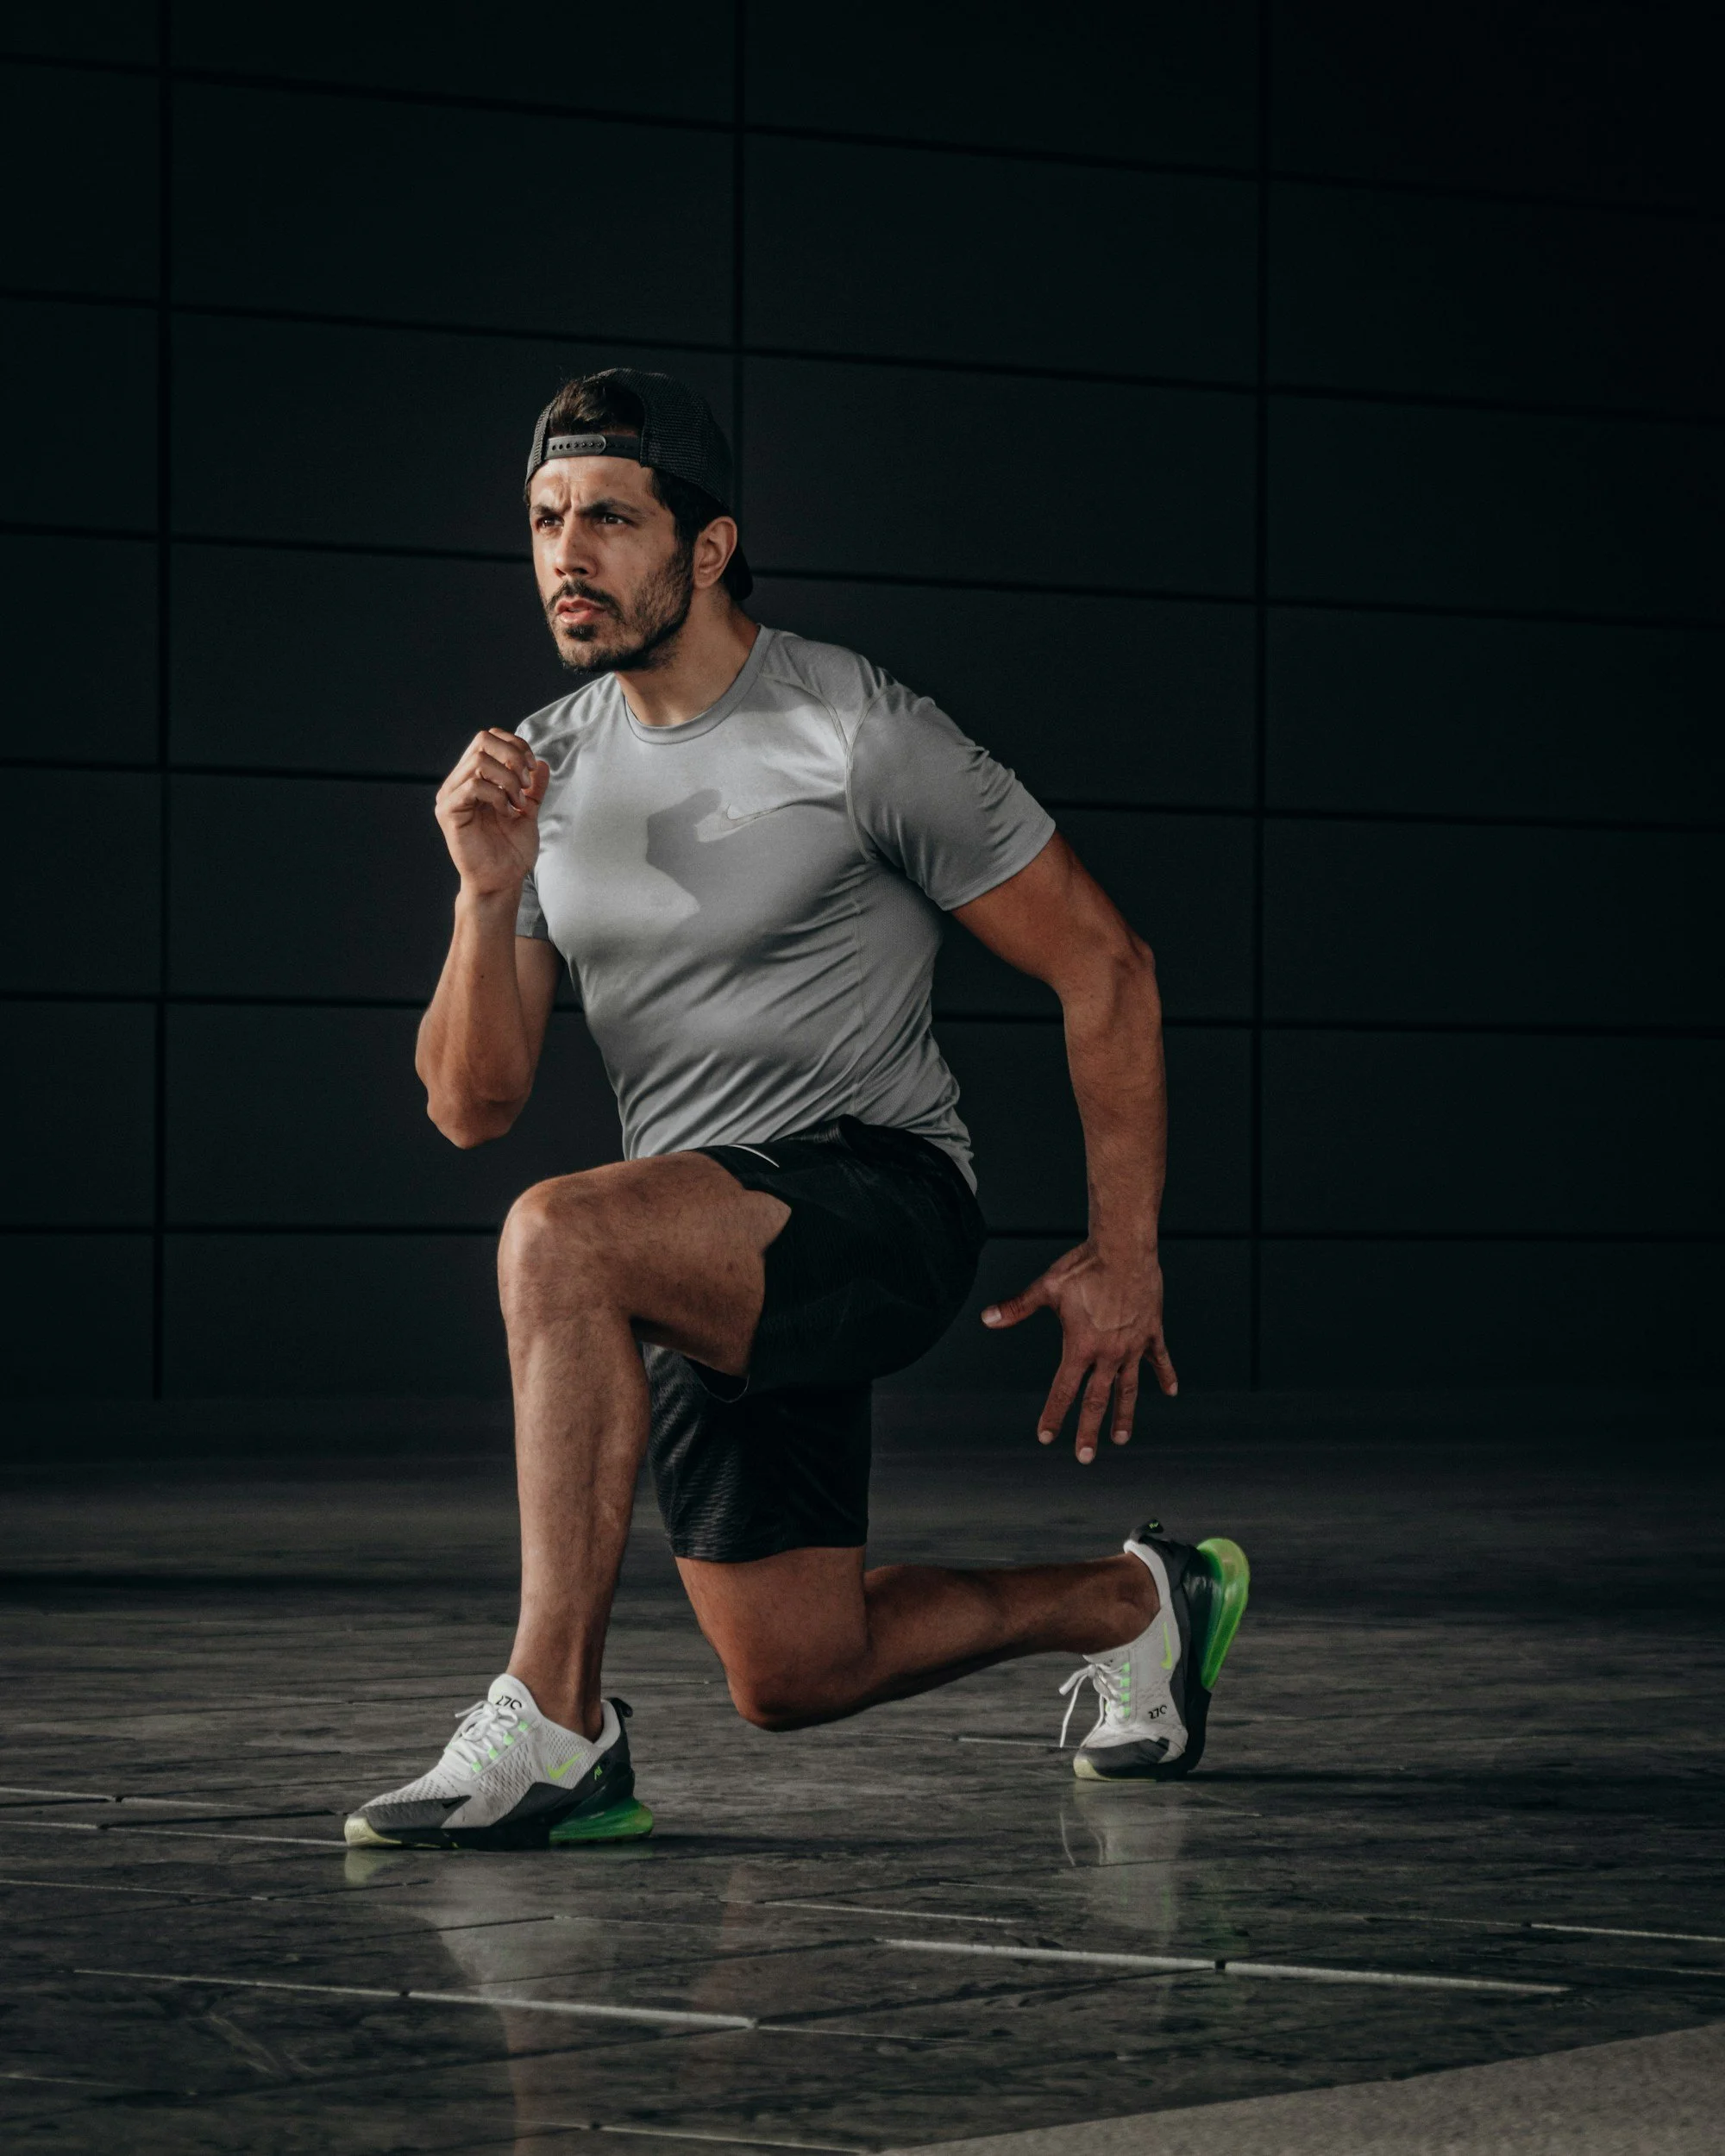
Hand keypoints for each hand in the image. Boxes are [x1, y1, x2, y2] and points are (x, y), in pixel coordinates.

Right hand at [434, 730, 549, 894]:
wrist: (503, 881)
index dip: (516, 745)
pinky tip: (506, 812)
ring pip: (479, 761)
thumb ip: (533, 787)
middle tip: (526, 785)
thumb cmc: (511, 851)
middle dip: (513, 757)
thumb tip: (542, 763)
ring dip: (508, 780)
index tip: (532, 769)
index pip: (489, 739)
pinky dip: (497, 795)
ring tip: (517, 804)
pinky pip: (473, 786)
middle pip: (482, 740)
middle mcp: (459, 782)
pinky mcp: (448, 812)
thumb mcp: (528, 811)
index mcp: (474, 778)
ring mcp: (451, 796)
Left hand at [982, 1240, 1177, 1462]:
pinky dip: (1165, 1376)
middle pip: (1097, 1400)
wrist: (1125, 1247)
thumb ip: (1017, 1307)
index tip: (1045, 1437)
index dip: (1053, 1414)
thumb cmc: (1083, 1265)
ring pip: (1128, 1388)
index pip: (1063, 1390)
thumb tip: (986, 1318)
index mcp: (1080, 1347)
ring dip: (1124, 1415)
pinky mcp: (1152, 1332)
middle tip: (1084, 1457)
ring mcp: (1132, 1345)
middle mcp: (1108, 1353)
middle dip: (1088, 1431)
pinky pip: (1159, 1360)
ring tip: (1121, 1438)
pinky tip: (1169, 1392)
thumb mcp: (1047, 1287)